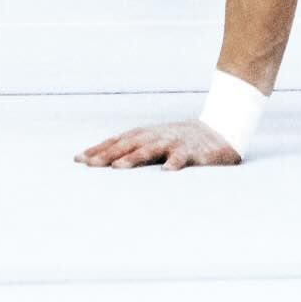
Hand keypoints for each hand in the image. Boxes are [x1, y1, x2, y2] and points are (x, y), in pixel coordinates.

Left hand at [75, 120, 241, 170]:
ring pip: (152, 149)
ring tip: (119, 168)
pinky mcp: (193, 151)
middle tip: (90, 165)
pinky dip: (175, 163)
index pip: (118, 141)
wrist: (221, 129)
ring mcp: (174, 142)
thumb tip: (102, 162)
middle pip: (129, 144)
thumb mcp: (156, 141)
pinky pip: (183, 158)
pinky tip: (167, 172)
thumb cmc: (181, 141)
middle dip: (108, 154)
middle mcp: (157, 136)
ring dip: (134, 157)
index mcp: (146, 135)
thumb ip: (134, 149)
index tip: (79, 160)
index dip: (99, 149)